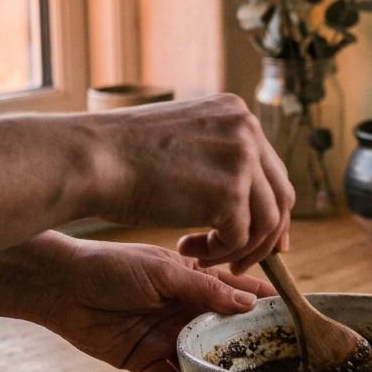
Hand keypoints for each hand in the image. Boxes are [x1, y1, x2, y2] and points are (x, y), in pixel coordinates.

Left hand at [41, 238, 273, 371]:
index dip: (266, 303)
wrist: (63, 287)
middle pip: (226, 333)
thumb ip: (205, 289)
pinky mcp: (146, 361)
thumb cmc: (113, 266)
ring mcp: (168, 338)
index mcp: (195, 282)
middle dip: (251, 348)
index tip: (297, 317)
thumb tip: (249, 304)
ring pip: (202, 362)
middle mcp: (187, 312)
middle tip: (282, 367)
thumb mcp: (164, 272)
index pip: (240, 292)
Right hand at [96, 95, 294, 270]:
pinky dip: (218, 253)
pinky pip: (240, 237)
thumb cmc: (120, 154)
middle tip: (244, 260)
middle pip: (280, 195)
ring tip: (207, 260)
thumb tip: (240, 187)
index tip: (261, 235)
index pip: (271, 168)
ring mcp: (242, 159)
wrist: (91, 158)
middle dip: (267, 235)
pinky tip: (187, 250)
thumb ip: (215, 152)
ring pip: (266, 222)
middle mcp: (247, 129)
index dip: (270, 207)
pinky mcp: (229, 193)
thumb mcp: (181, 136)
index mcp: (236, 112)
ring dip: (240, 249)